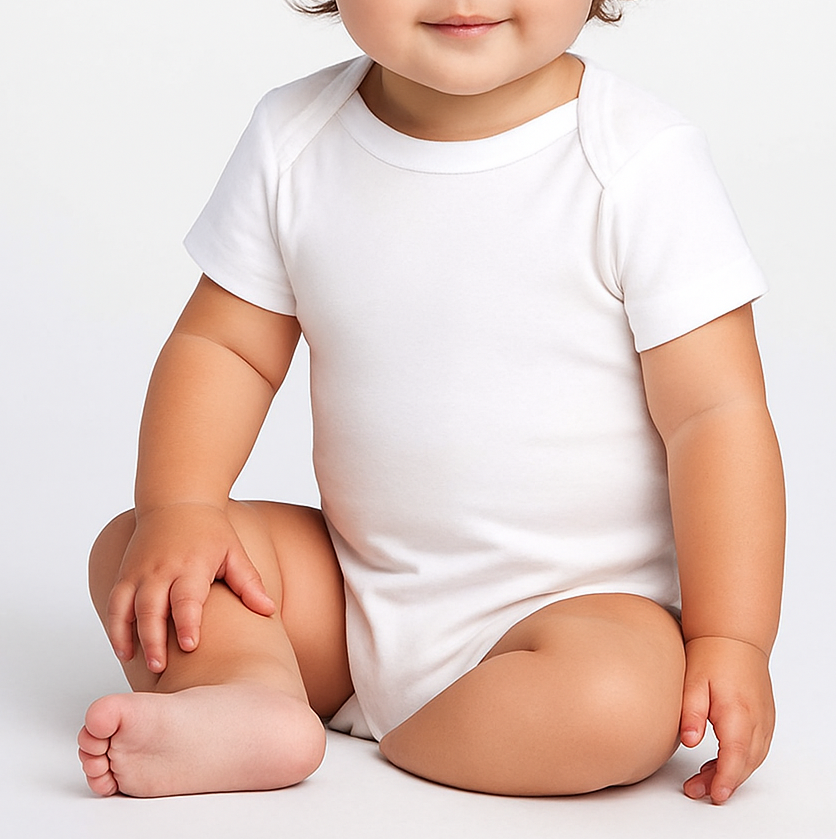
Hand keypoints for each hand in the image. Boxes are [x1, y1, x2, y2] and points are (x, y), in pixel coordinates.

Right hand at [105, 503, 275, 672]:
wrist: (176, 500)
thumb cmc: (210, 530)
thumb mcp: (234, 552)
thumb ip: (249, 583)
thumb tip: (269, 610)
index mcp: (192, 565)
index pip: (187, 598)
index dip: (188, 623)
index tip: (190, 646)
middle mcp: (162, 569)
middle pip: (152, 608)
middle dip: (154, 639)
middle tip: (160, 668)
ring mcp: (140, 572)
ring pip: (127, 608)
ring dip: (129, 637)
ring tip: (139, 664)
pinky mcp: (125, 574)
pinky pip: (115, 604)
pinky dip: (115, 627)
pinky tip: (123, 650)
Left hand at [679, 636, 774, 803]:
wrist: (734, 637)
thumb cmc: (711, 656)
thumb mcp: (693, 681)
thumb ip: (691, 712)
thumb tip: (688, 742)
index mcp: (739, 710)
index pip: (736, 754)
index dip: (726, 778)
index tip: (715, 794)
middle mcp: (758, 719)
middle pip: (745, 762)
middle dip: (724, 781)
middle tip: (696, 790)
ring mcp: (765, 720)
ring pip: (752, 758)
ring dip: (732, 774)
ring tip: (702, 780)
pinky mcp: (764, 719)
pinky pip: (755, 748)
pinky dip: (740, 761)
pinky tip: (718, 764)